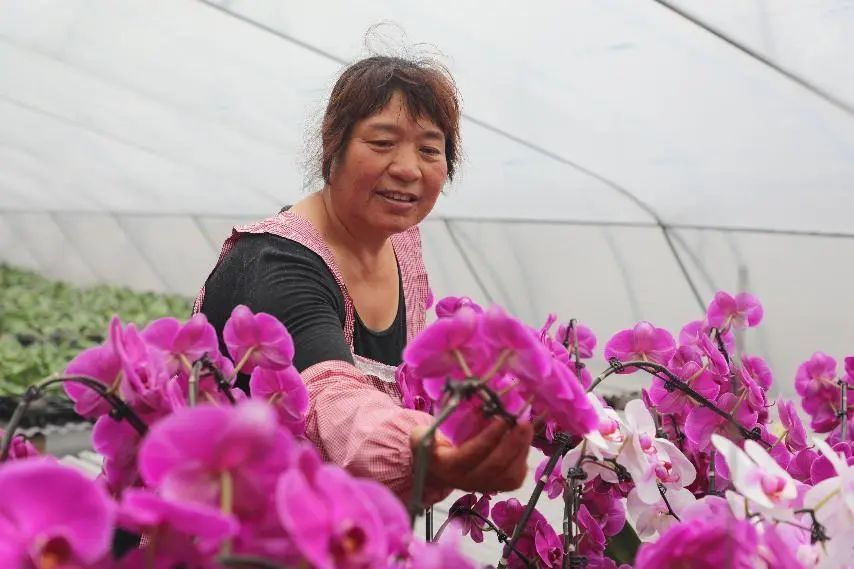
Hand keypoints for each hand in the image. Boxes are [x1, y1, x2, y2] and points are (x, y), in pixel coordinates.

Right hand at [410, 419, 533, 492]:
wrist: (439, 472)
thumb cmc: (434, 448)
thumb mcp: (421, 438)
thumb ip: (424, 435)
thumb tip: (430, 430)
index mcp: (448, 467)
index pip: (471, 454)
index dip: (488, 437)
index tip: (501, 418)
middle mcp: (467, 481)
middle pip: (495, 465)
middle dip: (513, 442)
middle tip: (523, 421)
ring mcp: (485, 486)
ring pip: (509, 474)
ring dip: (522, 449)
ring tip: (527, 427)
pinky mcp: (498, 487)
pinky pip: (516, 478)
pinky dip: (524, 458)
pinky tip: (525, 441)